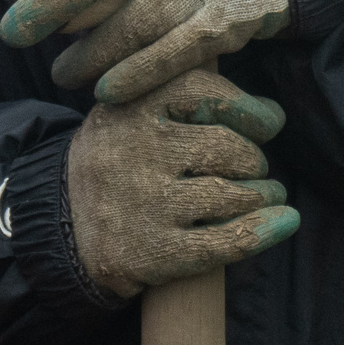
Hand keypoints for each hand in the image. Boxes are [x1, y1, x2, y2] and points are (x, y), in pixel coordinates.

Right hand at [62, 67, 300, 297]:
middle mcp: (136, 152)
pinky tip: (284, 222)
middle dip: (253, 161)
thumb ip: (190, 97)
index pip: (207, 93)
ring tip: (263, 196)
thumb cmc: (115, 163)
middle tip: (250, 170)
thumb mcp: (131, 111)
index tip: (267, 123)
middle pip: (230, 149)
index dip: (248, 109)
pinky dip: (264, 230)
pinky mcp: (155, 252)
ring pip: (235, 195)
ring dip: (262, 196)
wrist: (59, 227)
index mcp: (131, 107)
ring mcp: (146, 204)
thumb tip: (272, 113)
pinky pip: (228, 240)